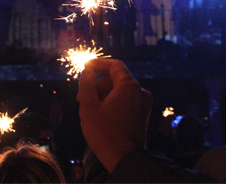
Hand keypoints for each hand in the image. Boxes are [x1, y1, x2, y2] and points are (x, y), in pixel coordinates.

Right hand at [78, 58, 152, 173]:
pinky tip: (101, 115)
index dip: (98, 64)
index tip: (85, 67)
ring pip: (120, 91)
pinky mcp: (143, 116)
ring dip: (104, 95)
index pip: (114, 65)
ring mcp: (143, 104)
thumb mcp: (88, 106)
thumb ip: (86, 84)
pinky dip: (113, 103)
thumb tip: (87, 71)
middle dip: (98, 85)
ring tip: (89, 109)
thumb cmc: (105, 134)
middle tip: (81, 97)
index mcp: (129, 86)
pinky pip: (126, 102)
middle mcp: (140, 92)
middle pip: (116, 79)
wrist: (125, 160)